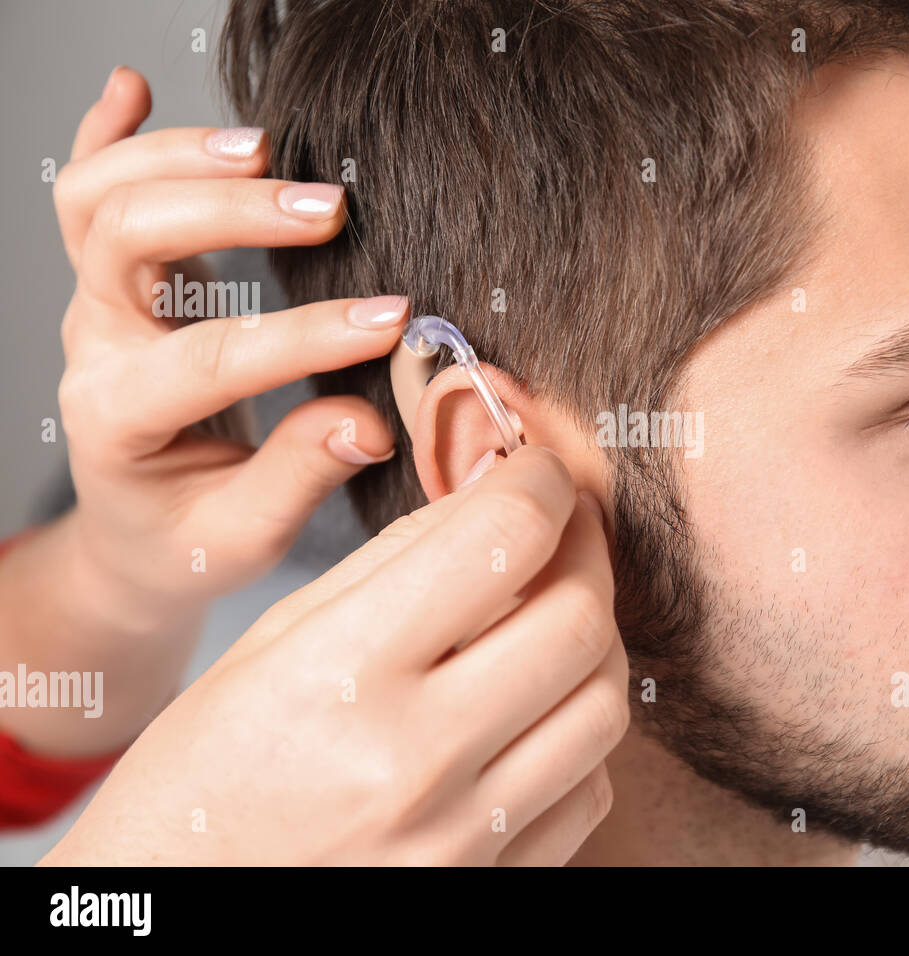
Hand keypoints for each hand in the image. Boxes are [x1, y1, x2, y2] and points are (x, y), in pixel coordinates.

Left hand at [0, 66, 404, 755]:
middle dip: (232, 214)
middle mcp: (96, 346)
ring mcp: (100, 304)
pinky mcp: (118, 281)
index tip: (387, 322)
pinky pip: (88, 190)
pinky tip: (133, 87)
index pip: (209, 359)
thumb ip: (298, 476)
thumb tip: (367, 420)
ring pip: (100, 197)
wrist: (136, 536)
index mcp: (120, 418)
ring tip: (266, 148)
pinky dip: (110, 133)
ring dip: (180, 158)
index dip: (303, 336)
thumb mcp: (243, 537)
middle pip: (129, 239)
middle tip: (329, 209)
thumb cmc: (188, 540)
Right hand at [43, 447, 628, 865]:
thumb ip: (393, 560)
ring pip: (603, 705)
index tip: (539, 471)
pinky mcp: (491, 886)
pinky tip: (533, 707)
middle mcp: (413, 759)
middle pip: (578, 620)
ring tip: (551, 615)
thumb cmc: (209, 768)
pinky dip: (576, 731)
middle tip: (565, 530)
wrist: (182, 899)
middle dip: (586, 550)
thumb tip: (492, 493)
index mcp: (343, 673)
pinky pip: (590, 788)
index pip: (502, 540)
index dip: (540, 481)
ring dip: (594, 640)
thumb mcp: (273, 639)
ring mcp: (460, 837)